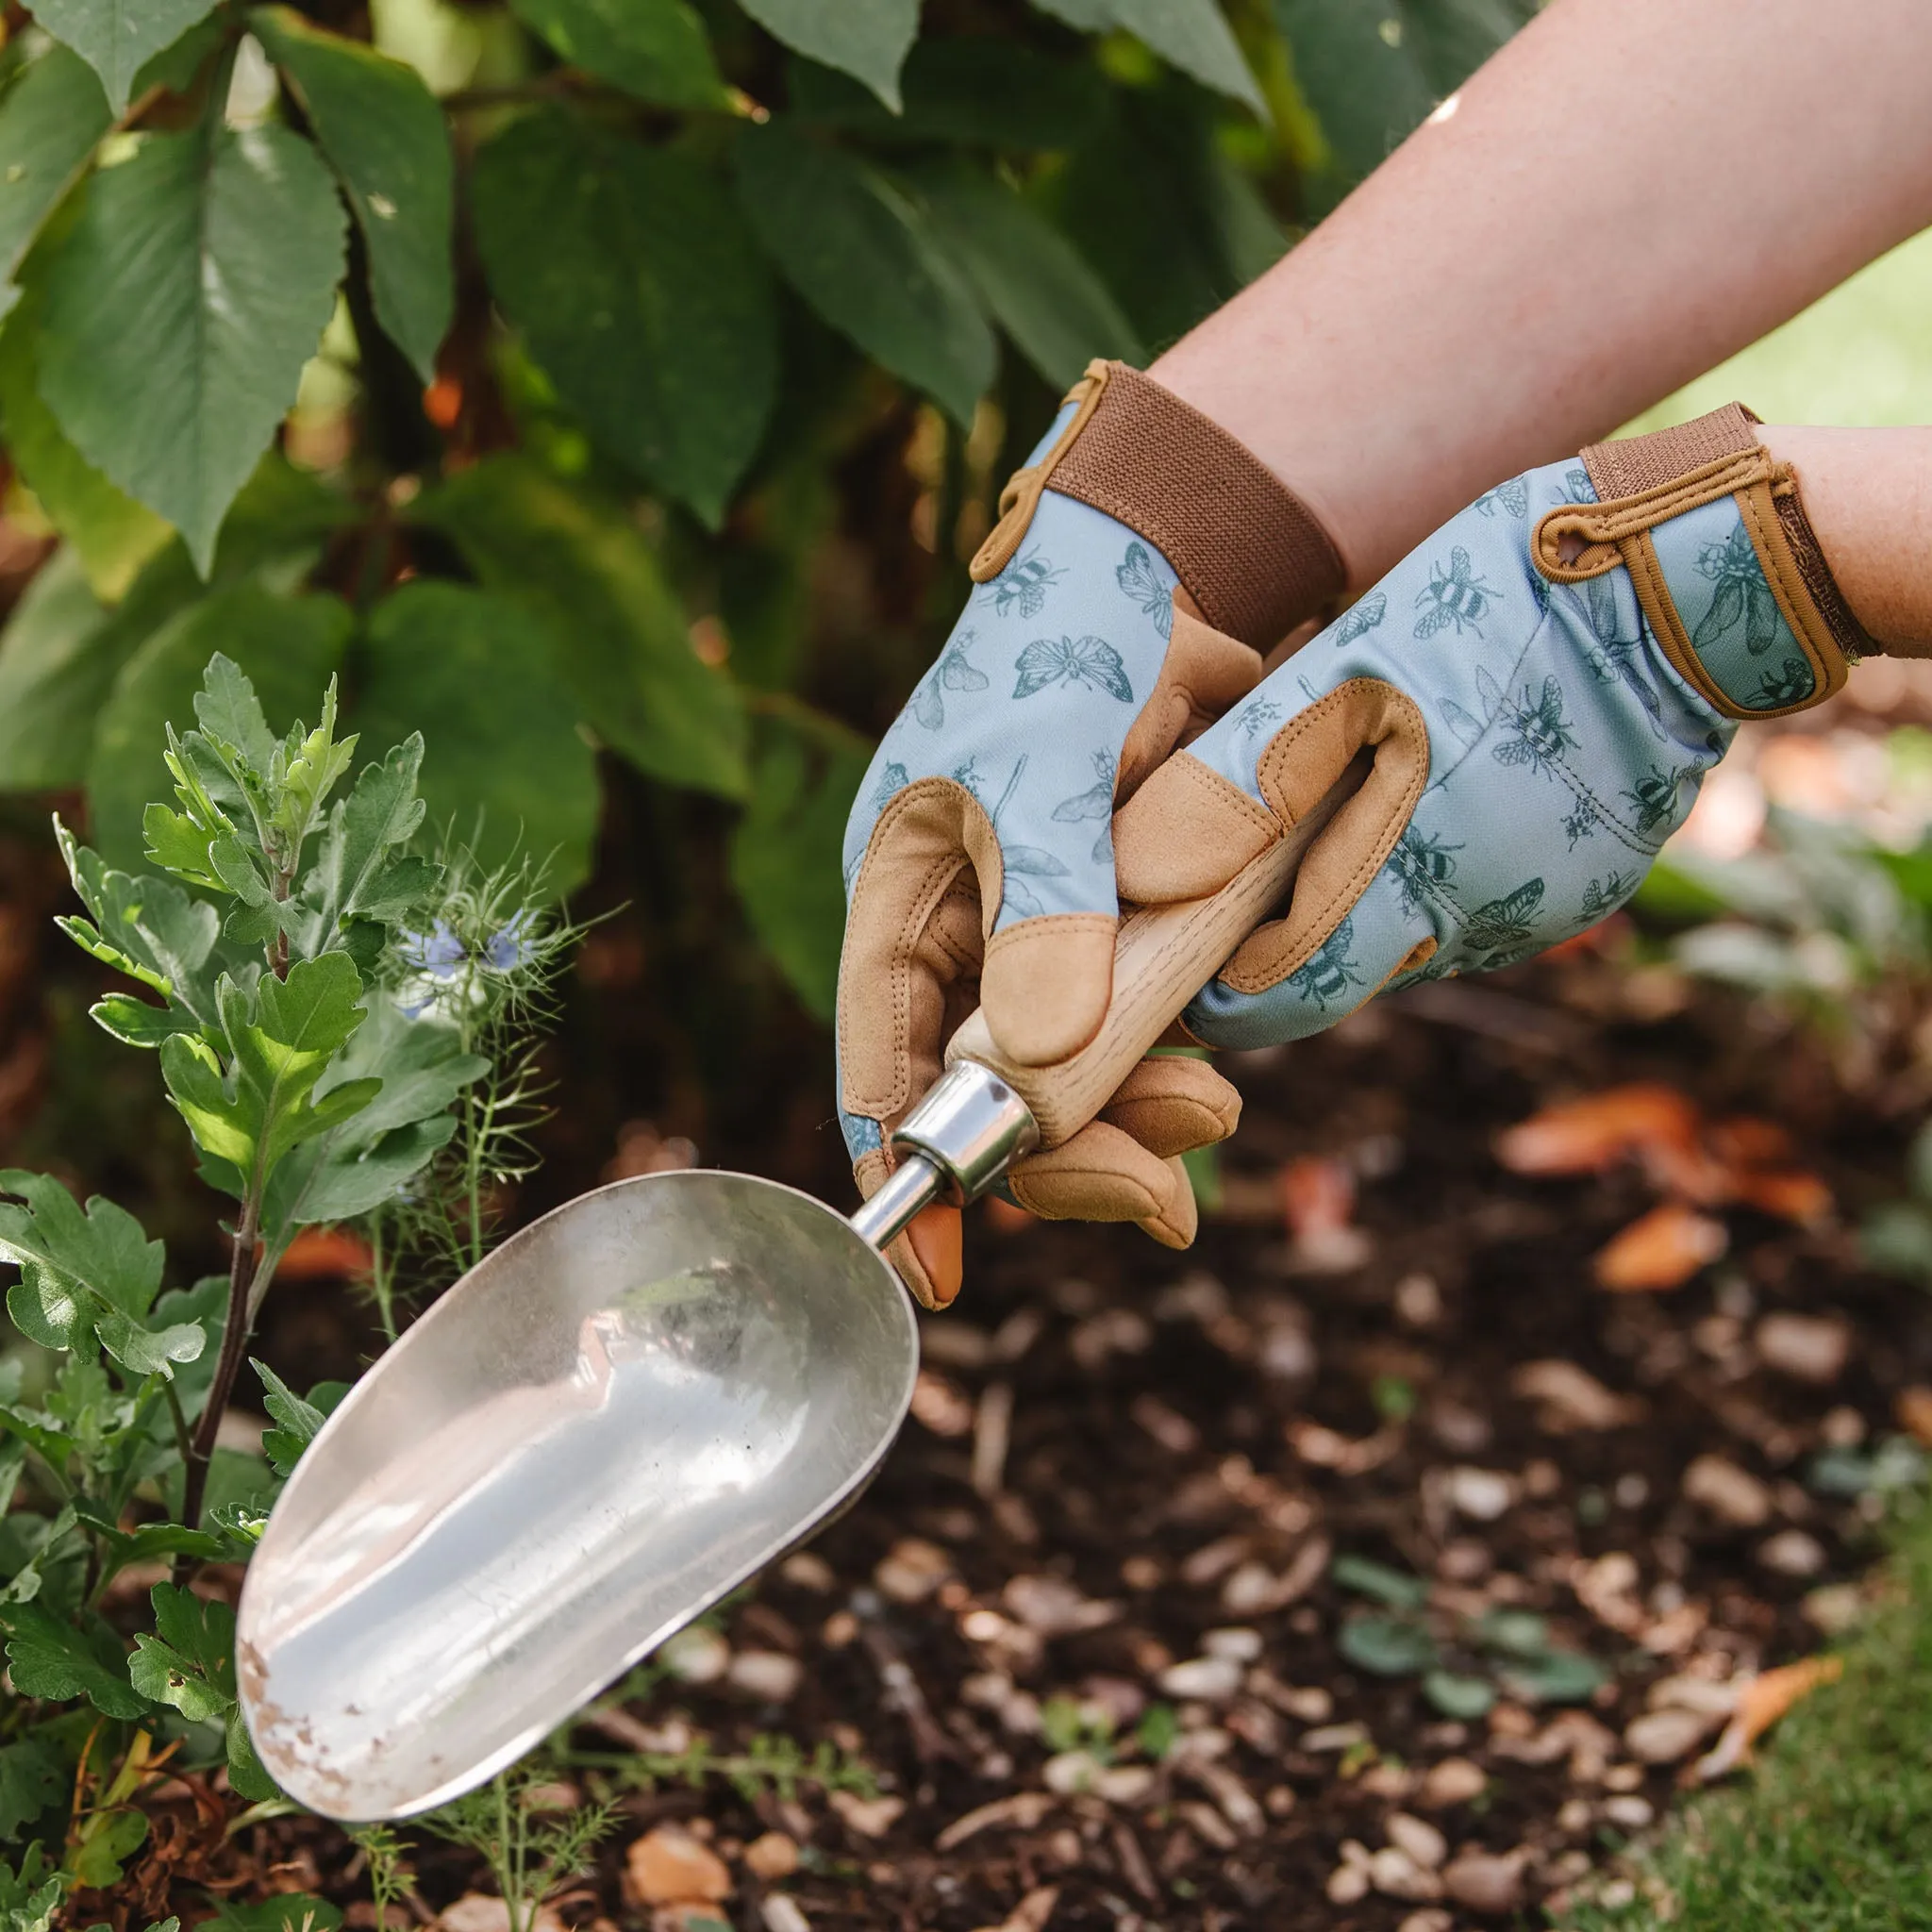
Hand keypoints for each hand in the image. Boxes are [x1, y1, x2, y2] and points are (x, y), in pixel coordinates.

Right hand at [839, 359, 1343, 1306]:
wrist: (1176, 564)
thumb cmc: (1070, 636)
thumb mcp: (1042, 763)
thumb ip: (1045, 907)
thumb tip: (1034, 1064)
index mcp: (905, 898)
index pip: (881, 1058)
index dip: (908, 1167)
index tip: (939, 1276)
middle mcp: (973, 936)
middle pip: (988, 1096)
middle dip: (1059, 1157)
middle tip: (1156, 1201)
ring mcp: (1058, 939)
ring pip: (1075, 1078)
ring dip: (1131, 1121)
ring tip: (1208, 1119)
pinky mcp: (1138, 931)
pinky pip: (1145, 1032)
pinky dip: (1174, 1070)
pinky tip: (1214, 1085)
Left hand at [1113, 404, 1867, 1047]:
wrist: (1690, 583)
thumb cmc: (1502, 606)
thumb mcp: (1350, 671)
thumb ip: (1246, 776)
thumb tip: (1137, 874)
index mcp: (1417, 876)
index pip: (1290, 994)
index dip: (1223, 994)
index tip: (1176, 970)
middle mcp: (1484, 920)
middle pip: (1348, 967)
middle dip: (1285, 934)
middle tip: (1238, 867)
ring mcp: (1543, 907)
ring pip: (1413, 934)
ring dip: (1362, 893)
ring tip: (1343, 798)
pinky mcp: (1585, 880)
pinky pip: (1477, 899)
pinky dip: (1433, 865)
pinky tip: (1432, 787)